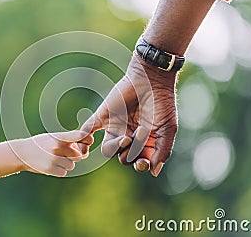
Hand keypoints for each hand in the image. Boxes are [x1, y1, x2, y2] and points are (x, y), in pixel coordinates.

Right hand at [10, 131, 93, 176]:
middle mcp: (58, 146)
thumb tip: (85, 152)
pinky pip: (63, 172)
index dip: (87, 138)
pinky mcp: (50, 169)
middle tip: (62, 153)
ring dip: (65, 164)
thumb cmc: (41, 144)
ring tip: (52, 158)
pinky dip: (59, 170)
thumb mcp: (53, 138)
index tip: (90, 139)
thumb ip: (68, 142)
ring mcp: (54, 158)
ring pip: (71, 165)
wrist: (22, 152)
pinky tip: (49, 165)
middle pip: (78, 155)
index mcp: (59, 137)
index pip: (79, 135)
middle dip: (73, 156)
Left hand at [80, 43, 177, 176]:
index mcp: (145, 142)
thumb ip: (163, 151)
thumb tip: (154, 172)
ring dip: (116, 148)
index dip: (140, 165)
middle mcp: (129, 137)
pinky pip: (87, 131)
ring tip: (126, 137)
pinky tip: (83, 147)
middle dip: (130, 153)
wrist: (150, 78)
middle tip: (138, 136)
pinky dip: (82, 139)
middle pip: (123, 158)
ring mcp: (115, 127)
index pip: (138, 162)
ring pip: (107, 150)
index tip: (143, 162)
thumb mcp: (168, 129)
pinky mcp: (102, 117)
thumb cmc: (162, 103)